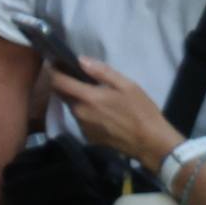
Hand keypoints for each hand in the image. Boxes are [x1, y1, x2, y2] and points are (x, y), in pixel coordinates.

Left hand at [48, 58, 182, 168]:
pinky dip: (85, 113)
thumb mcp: (127, 86)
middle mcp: (80, 113)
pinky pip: (81, 120)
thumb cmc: (142, 112)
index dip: (54, 70)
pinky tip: (100, 112)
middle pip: (61, 94)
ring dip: (76, 99)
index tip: (56, 63)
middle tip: (76, 77)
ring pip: (71, 107)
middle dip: (64, 84)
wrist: (152, 144)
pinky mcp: (89, 138)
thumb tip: (81, 60)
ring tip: (92, 94)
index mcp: (87, 98)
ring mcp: (83, 127)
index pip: (57, 81)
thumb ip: (102, 71)